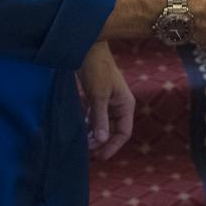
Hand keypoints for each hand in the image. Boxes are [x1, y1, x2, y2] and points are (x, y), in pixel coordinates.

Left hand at [78, 41, 134, 160]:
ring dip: (93, 136)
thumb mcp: (98, 95)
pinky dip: (88, 127)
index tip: (100, 157)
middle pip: (112, 132)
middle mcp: (119, 106)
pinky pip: (94, 119)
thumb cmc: (96, 69)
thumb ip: (100, 119)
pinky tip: (79, 133)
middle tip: (85, 152)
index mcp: (126, 105)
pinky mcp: (97, 100)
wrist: (87, 49)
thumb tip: (101, 141)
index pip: (124, 133)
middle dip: (101, 143)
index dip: (113, 146)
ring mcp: (108, 103)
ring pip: (102, 126)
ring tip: (80, 145)